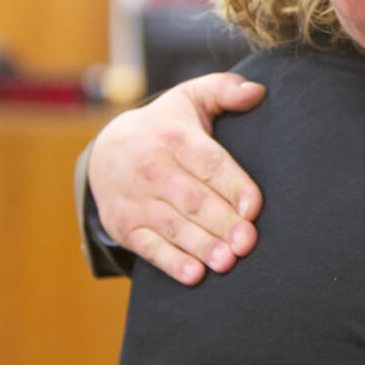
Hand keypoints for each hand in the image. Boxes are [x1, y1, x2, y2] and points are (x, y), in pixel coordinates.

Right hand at [87, 72, 265, 284]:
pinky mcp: (124, 226)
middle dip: (222, 222)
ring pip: (172, 226)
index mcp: (174, 138)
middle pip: (193, 200)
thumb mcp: (191, 98)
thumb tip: (258, 91)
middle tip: (247, 242)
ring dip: (201, 246)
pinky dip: (170, 262)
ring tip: (227, 262)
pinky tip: (193, 275)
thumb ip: (224, 90)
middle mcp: (152, 169)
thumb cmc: (166, 126)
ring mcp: (136, 201)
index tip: (255, 207)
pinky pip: (148, 247)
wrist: (106, 150)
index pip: (209, 164)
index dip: (233, 186)